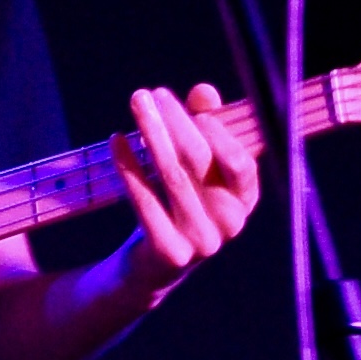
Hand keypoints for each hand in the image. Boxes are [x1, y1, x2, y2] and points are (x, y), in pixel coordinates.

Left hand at [112, 83, 259, 300]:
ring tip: (136, 103)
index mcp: (244, 201)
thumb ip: (205, 128)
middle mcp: (230, 224)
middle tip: (148, 94)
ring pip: (172, 176)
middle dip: (174, 121)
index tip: (192, 104)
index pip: (242, 163)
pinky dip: (129, 166)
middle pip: (201, 162)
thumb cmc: (176, 204)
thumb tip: (205, 92)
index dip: (219, 132)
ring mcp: (201, 242)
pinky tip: (116, 139)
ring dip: (151, 133)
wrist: (150, 268)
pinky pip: (145, 200)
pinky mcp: (170, 253)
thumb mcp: (196, 168)